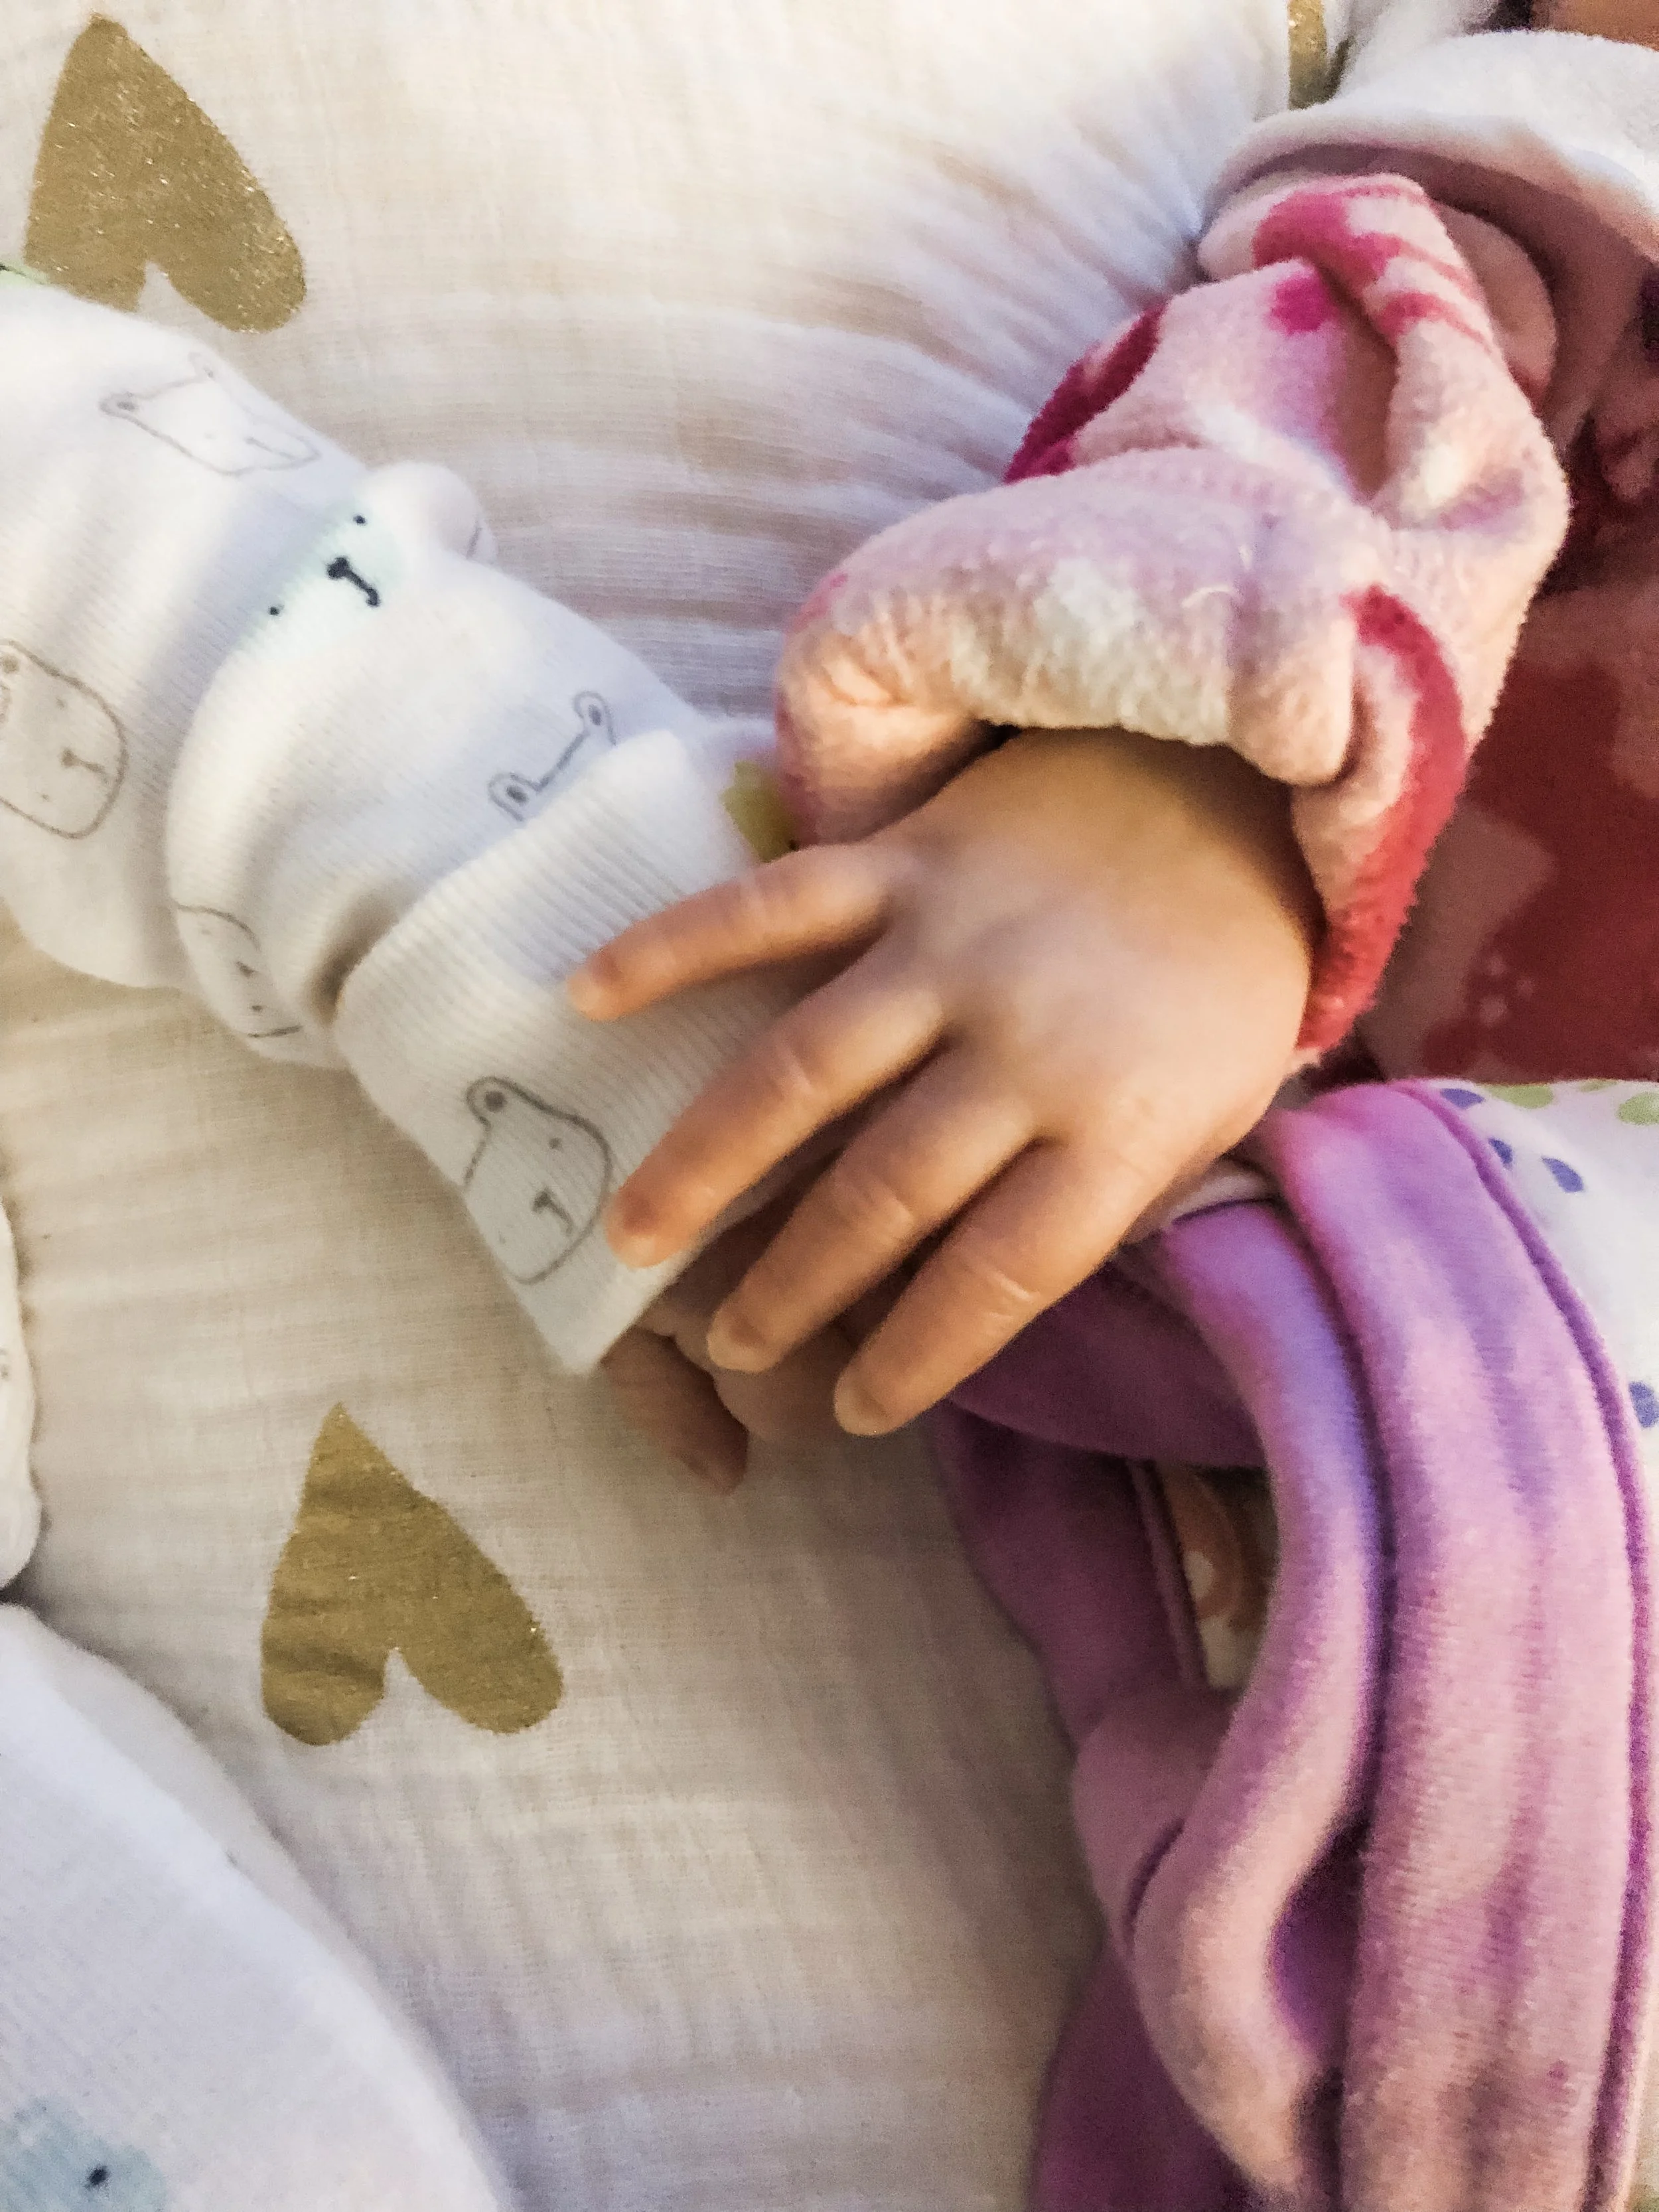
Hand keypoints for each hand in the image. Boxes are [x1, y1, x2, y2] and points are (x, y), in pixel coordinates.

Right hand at [572, 727, 1316, 1433]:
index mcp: (1120, 1124)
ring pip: (802, 1069)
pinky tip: (591, 997)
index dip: (921, 1355)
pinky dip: (675, 947)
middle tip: (734, 1345)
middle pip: (885, 1190)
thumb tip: (985, 1292)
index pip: (1003, 1273)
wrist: (1227, 786)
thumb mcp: (1213, 1116)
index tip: (855, 1410)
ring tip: (632, 1235)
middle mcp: (1029, 1043)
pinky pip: (773, 905)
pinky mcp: (905, 858)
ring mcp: (955, 945)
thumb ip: (1113, 1202)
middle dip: (796, 1285)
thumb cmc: (1213, 982)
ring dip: (706, 1161)